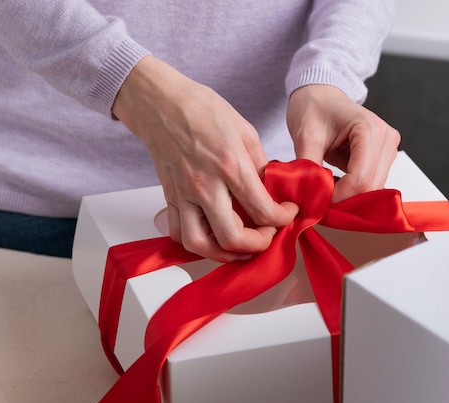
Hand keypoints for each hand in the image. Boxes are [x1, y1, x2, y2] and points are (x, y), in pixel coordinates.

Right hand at [112, 56, 297, 261]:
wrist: (160, 103)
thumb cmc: (202, 110)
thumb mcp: (245, 131)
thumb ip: (260, 165)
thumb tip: (272, 189)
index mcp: (230, 165)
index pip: (262, 209)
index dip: (283, 218)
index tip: (287, 212)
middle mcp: (205, 185)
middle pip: (232, 237)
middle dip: (257, 244)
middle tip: (268, 233)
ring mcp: (183, 194)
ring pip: (200, 244)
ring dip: (225, 254)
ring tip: (241, 246)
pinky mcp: (169, 198)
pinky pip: (178, 233)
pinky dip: (196, 244)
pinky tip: (212, 236)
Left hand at [286, 84, 400, 202]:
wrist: (320, 95)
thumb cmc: (313, 108)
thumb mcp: (305, 136)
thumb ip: (309, 168)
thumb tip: (310, 197)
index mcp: (369, 129)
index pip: (361, 179)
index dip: (339, 197)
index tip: (316, 202)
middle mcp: (386, 139)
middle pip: (371, 187)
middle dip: (344, 200)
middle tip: (319, 202)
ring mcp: (388, 149)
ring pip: (373, 189)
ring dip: (349, 197)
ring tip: (325, 190)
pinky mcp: (384, 157)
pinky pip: (372, 184)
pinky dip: (353, 191)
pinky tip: (335, 185)